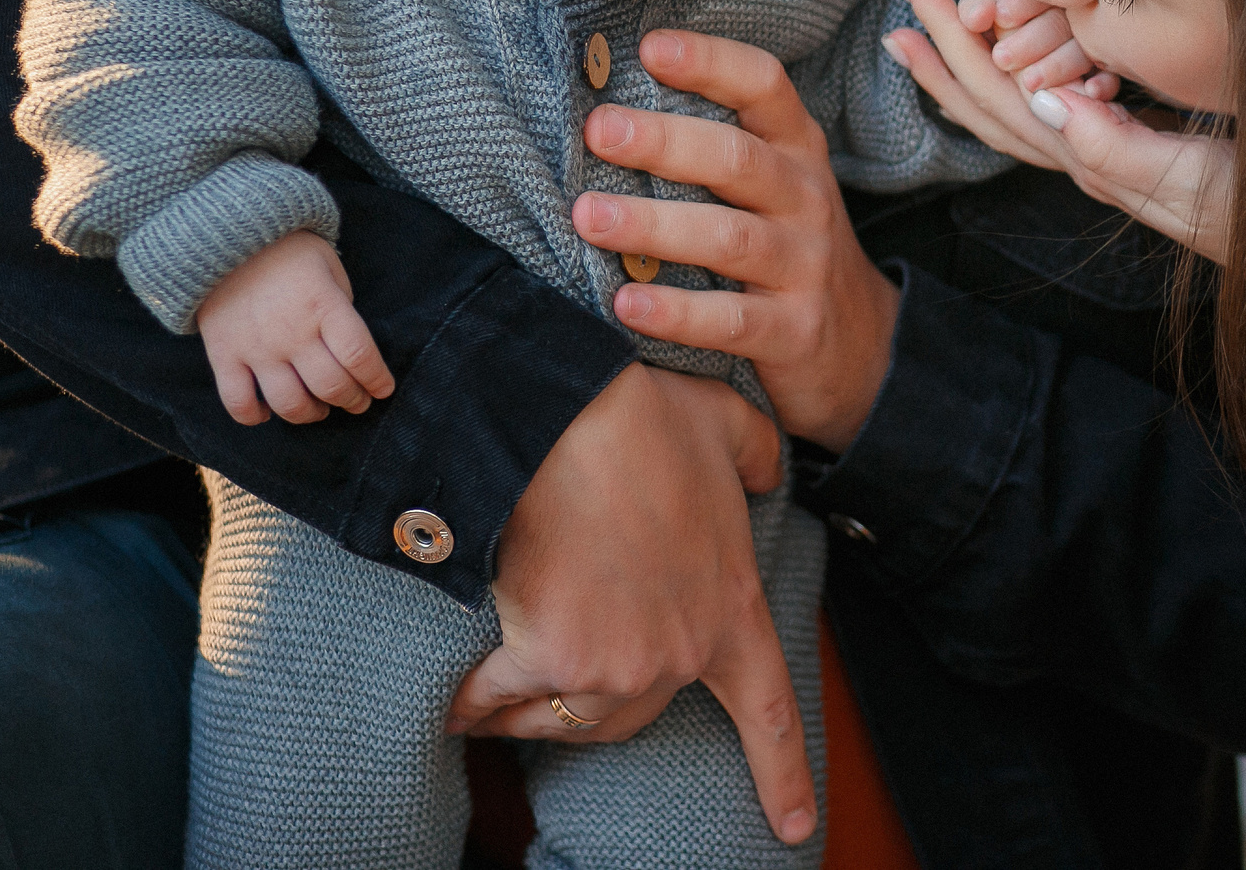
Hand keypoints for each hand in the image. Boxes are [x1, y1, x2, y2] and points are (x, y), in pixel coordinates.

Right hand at [192, 231, 392, 423]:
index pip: (360, 356)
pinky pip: (238, 403)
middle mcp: (292, 332)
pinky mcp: (223, 356)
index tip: (383, 388)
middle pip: (331, 385)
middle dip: (353, 400)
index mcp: (323, 305)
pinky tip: (266, 413)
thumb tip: (346, 347)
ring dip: (312, 414)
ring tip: (320, 409)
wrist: (223, 234)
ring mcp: (256, 348)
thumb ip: (340, 307)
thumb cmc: (286, 249)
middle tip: (357, 401)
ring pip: (290, 403)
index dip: (377, 380)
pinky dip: (254, 417)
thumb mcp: (328, 266)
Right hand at [445, 364, 817, 846]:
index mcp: (732, 610)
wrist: (564, 417)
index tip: (794, 829)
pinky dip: (470, 702)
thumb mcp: (728, 424)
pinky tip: (450, 702)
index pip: (770, 712)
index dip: (783, 775)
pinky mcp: (553, 661)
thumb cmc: (641, 417)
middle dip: (596, 696)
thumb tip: (767, 469)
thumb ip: (757, 455)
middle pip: (635, 714)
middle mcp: (679, 655)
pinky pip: (499, 700)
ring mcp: (617, 666)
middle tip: (561, 676)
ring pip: (566, 716)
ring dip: (528, 714)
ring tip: (496, 699)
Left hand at [572, 30, 900, 452]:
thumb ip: (711, 145)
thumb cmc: (786, 244)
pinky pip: (731, 320)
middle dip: (664, 141)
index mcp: (796, 148)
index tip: (649, 48)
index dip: (710, 63)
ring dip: (654, 225)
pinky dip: (676, 312)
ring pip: (730, 238)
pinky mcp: (794, 330)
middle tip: (599, 130)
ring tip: (589, 216)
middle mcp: (806, 197)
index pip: (763, 86)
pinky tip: (625, 303)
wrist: (861, 342)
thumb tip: (604, 106)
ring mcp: (804, 265)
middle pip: (738, 159)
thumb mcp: (772, 183)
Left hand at [884, 0, 1235, 262]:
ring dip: (971, 46)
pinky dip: (1022, 65)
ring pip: (1016, 98)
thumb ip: (1116, 146)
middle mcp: (1086, 158)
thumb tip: (1045, 99)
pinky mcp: (1136, 147)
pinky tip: (1016, 46)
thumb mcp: (1188, 181)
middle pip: (991, 91)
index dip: (957, 35)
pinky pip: (1054, 100)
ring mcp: (1107, 156)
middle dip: (943, 29)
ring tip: (933, 4)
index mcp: (1088, 158)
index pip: (1000, 91)